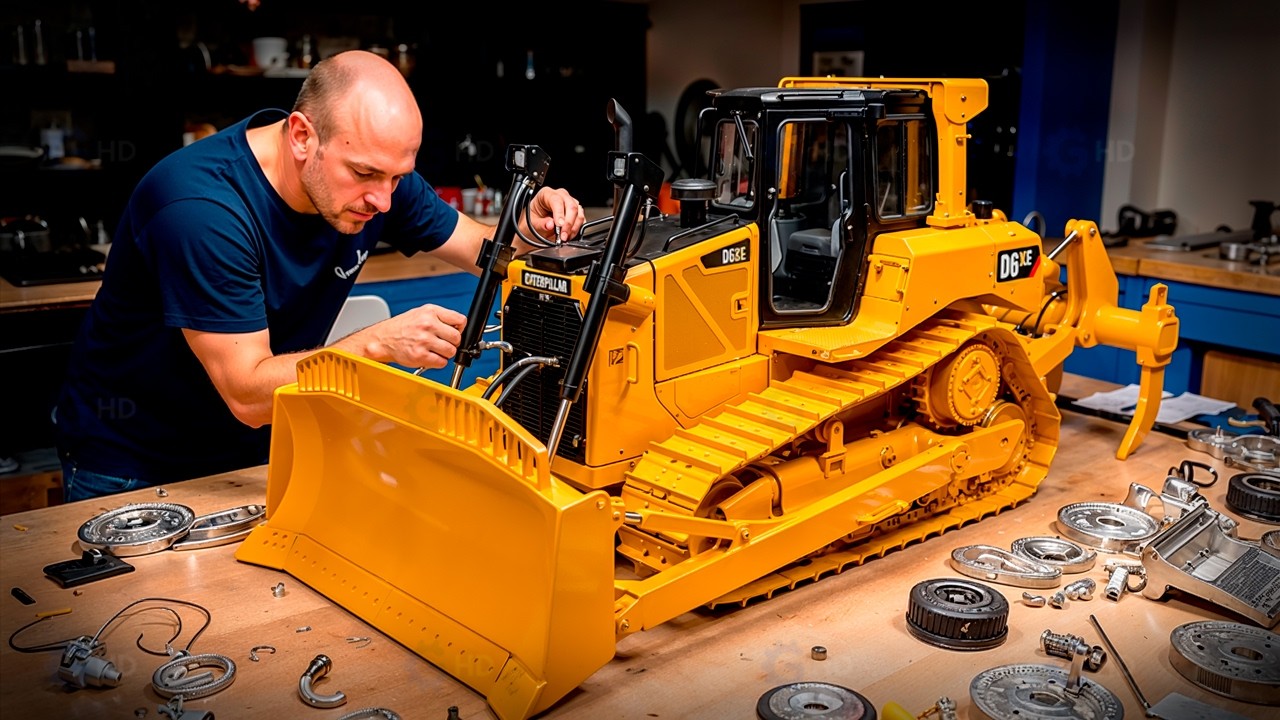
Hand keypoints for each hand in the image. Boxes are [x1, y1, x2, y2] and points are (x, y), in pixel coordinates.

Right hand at [348, 304, 466, 369]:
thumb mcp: (421, 313)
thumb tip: (459, 327)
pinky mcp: (420, 355)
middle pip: (457, 338)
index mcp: (430, 312)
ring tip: (435, 350)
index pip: (460, 320)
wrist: (383, 339)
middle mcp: (427, 324)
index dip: (460, 329)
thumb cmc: (402, 327)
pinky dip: (438, 362)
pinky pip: (441, 362)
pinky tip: (429, 356)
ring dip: (445, 354)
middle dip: (452, 343)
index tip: (454, 332)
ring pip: (451, 351)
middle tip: (443, 343)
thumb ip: (440, 317)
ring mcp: (424, 340)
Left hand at [526, 187, 586, 239]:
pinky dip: (577, 229)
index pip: (556, 200)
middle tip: (563, 236)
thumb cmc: (532, 222)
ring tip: (565, 237)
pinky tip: (569, 235)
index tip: (559, 225)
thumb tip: (550, 224)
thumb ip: (541, 224)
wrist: (535, 228)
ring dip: (573, 228)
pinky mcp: (576, 212)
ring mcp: (569, 203)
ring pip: (578, 213)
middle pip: (571, 206)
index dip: (559, 213)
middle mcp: (560, 196)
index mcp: (546, 194)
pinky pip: (582, 220)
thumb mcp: (532, 223)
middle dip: (568, 223)